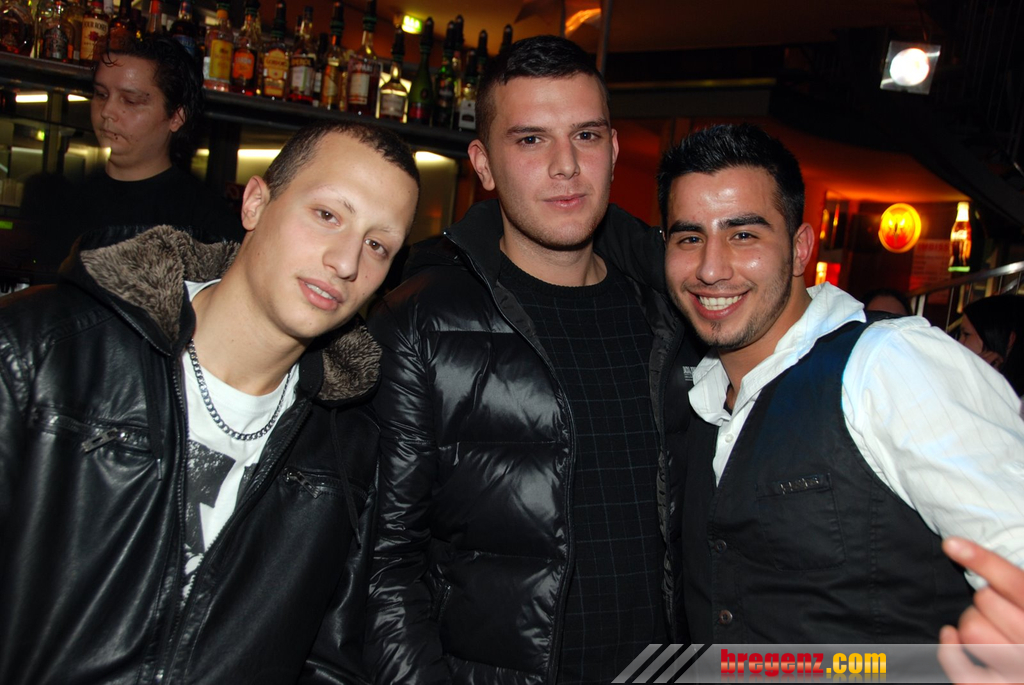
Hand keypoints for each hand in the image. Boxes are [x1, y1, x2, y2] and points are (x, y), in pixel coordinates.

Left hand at [937, 537, 1023, 683]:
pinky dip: (949, 651)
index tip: (951, 544)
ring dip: (970, 622)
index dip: (983, 560)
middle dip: (984, 598)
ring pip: (971, 629)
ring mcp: (1019, 670)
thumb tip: (970, 552)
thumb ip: (1016, 585)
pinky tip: (950, 636)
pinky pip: (962, 670)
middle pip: (985, 600)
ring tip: (988, 626)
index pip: (1014, 582)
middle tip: (997, 607)